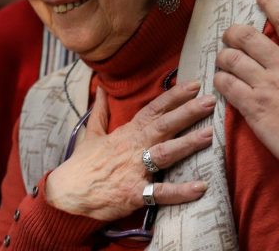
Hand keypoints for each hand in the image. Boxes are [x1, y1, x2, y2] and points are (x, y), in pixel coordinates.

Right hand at [45, 81, 213, 220]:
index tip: (193, 85)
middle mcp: (133, 147)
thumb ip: (101, 112)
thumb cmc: (82, 164)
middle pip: (163, 126)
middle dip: (187, 112)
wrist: (68, 193)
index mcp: (126, 133)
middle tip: (210, 101)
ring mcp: (134, 169)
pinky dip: (180, 191)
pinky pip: (160, 192)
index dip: (173, 97)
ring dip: (187, 144)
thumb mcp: (90, 134)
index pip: (153, 110)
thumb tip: (101, 90)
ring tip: (209, 135)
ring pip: (164, 153)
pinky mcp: (134, 192)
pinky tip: (200, 187)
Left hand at [214, 0, 278, 170]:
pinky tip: (220, 82)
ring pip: (231, 58)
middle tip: (229, 37)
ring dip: (222, 57)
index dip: (272, 4)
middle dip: (233, 33)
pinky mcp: (252, 105)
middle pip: (247, 37)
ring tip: (222, 61)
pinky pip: (226, 84)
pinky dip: (219, 80)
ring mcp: (265, 84)